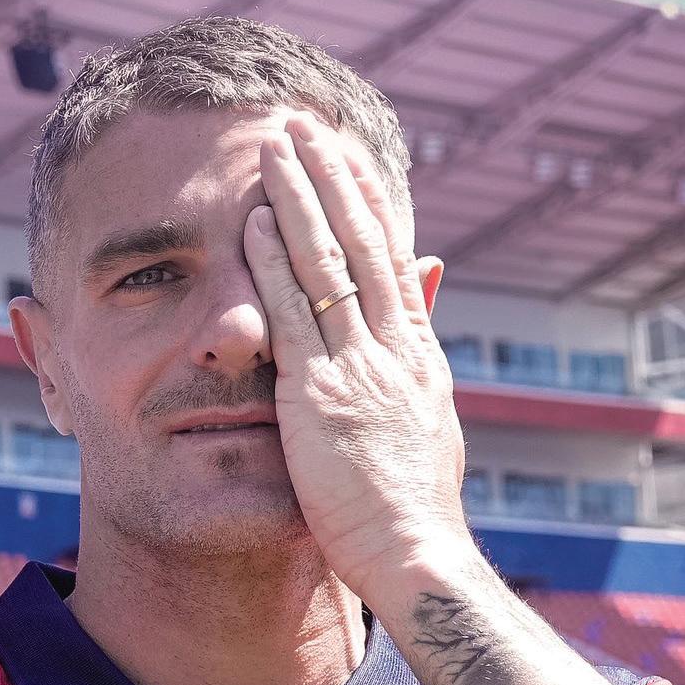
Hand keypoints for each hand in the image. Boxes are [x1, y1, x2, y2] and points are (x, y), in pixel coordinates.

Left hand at [243, 113, 471, 597]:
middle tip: (306, 128)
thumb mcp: (425, 436)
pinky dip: (278, 264)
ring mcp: (360, 369)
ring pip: (330, 264)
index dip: (371, 207)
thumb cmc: (413, 516)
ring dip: (302, 199)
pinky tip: (259, 222)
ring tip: (275, 147)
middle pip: (364, 245)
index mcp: (418, 361)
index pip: (393, 264)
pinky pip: (296, 316)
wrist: (417, 557)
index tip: (350, 161)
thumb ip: (413, 379)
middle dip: (335, 181)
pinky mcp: (321, 397)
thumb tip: (417, 334)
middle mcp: (394, 351)